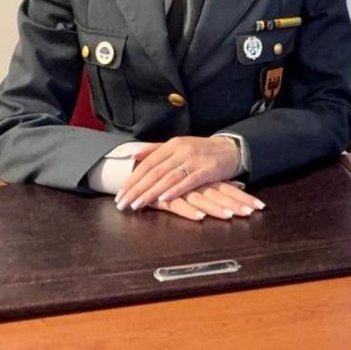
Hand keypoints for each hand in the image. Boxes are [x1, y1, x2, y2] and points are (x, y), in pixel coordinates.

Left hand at [117, 135, 240, 210]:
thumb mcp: (178, 146)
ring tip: (136, 205)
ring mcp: (194, 160)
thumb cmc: (201, 150)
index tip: (119, 194)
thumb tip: (134, 156)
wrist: (231, 149)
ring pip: (167, 178)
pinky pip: (188, 181)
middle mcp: (181, 150)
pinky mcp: (207, 170)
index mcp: (172, 144)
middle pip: (154, 172)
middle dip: (136, 189)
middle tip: (122, 204)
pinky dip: (175, 190)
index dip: (132, 179)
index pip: (147, 163)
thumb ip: (156, 150)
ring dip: (150, 193)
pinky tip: (163, 200)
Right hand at [152, 182, 265, 221]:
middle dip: (235, 204)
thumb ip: (217, 182)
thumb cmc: (171, 177)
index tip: (259, 206)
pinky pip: (178, 205)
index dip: (242, 197)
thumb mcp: (196, 178)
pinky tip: (200, 217)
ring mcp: (180, 189)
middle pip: (218, 194)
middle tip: (251, 213)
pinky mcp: (164, 198)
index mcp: (203, 177)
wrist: (137, 171)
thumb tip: (241, 185)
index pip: (226, 187)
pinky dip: (189, 210)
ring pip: (201, 199)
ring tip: (229, 216)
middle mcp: (194, 182)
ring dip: (215, 208)